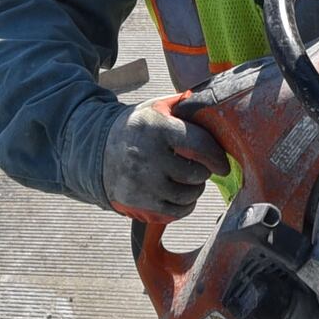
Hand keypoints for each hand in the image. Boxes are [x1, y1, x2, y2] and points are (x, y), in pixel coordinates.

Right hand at [100, 100, 226, 221]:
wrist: (95, 149)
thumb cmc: (137, 127)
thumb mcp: (156, 108)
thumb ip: (185, 107)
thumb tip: (217, 110)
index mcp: (156, 127)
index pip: (199, 145)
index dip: (217, 157)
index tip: (223, 164)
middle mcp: (147, 155)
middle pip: (195, 174)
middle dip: (203, 172)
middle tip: (198, 168)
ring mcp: (141, 181)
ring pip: (187, 195)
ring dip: (195, 189)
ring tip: (189, 180)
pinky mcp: (137, 201)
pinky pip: (175, 212)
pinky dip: (184, 206)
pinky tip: (181, 195)